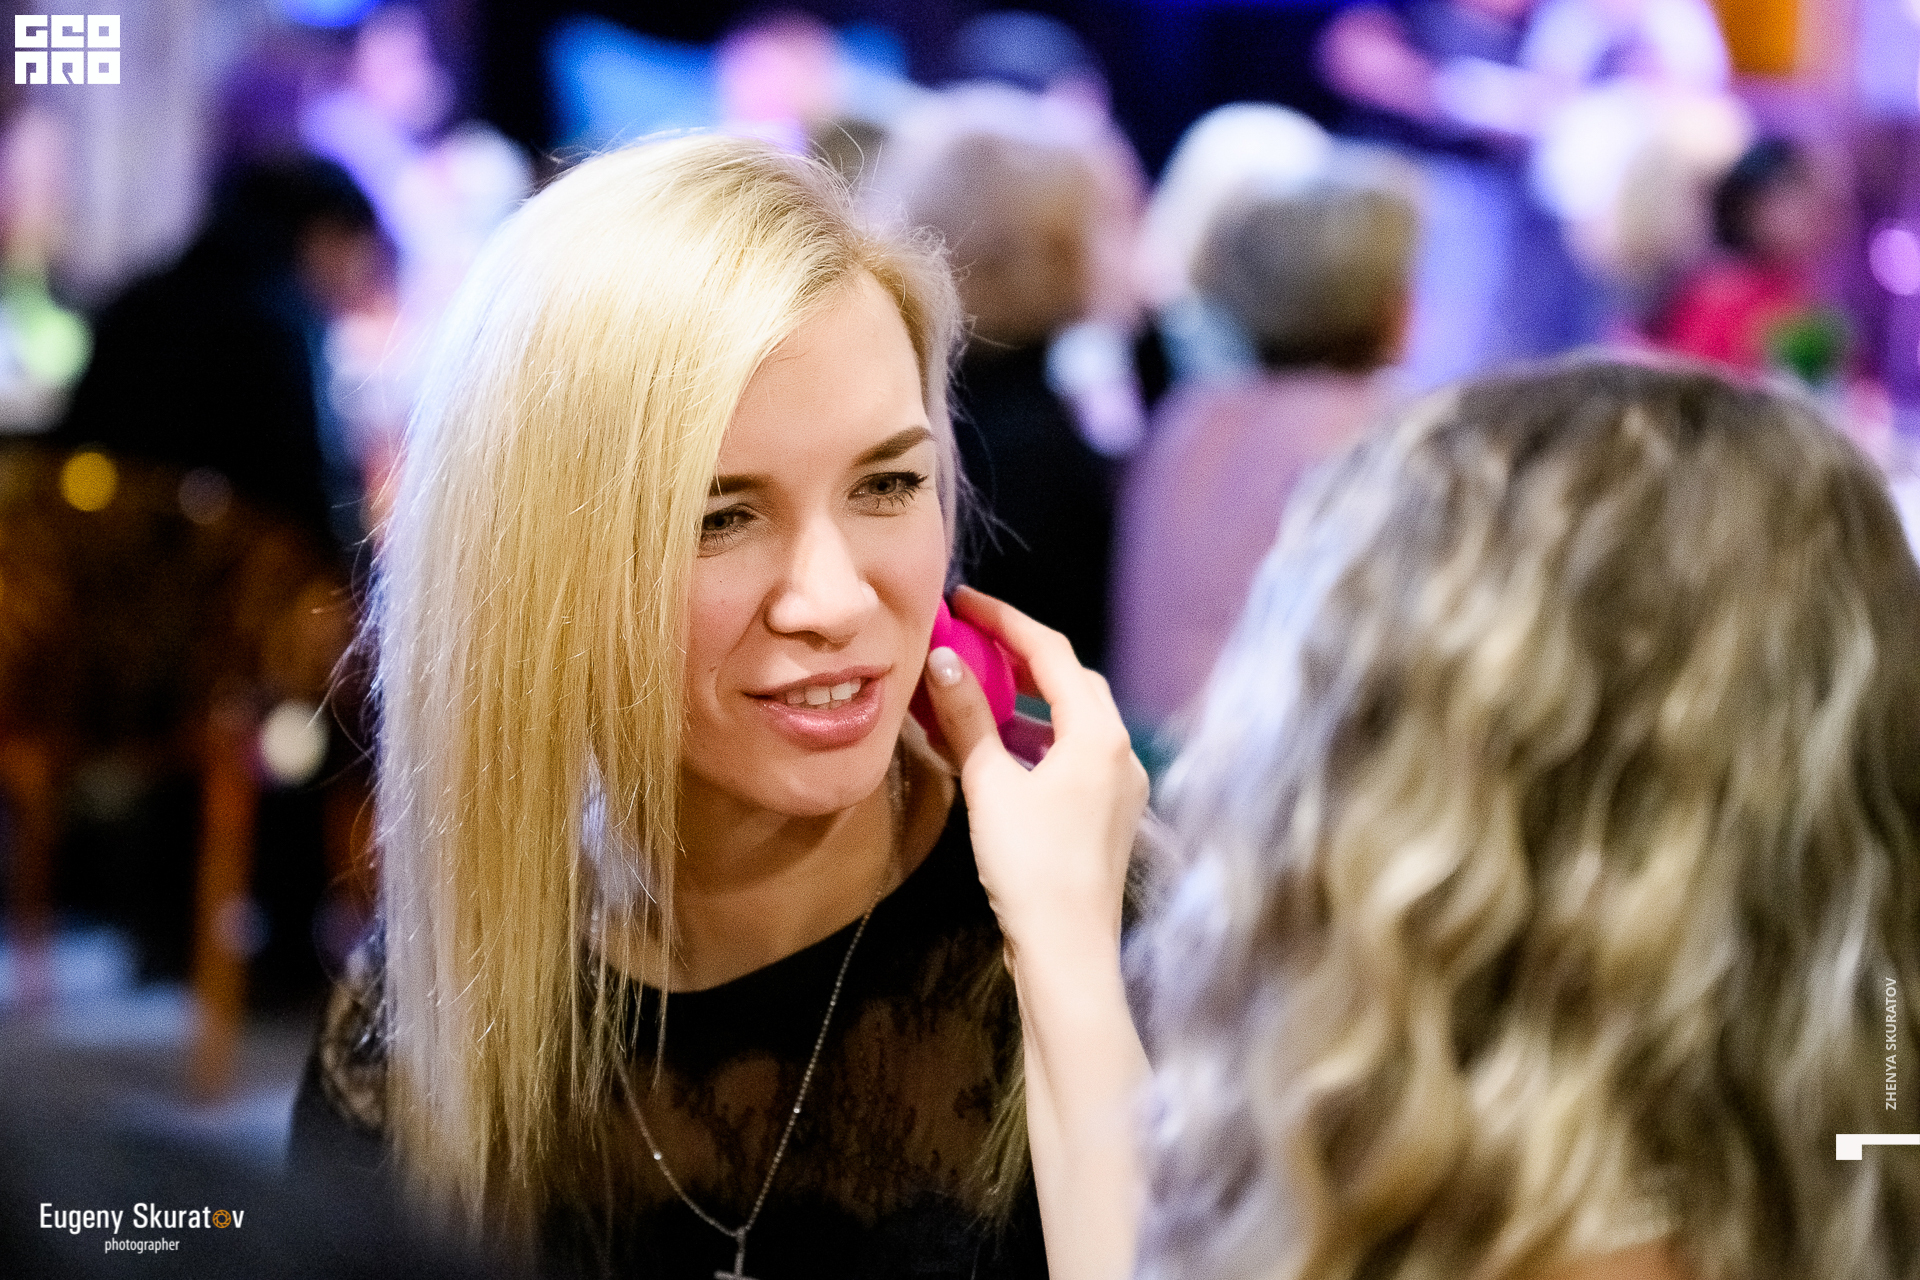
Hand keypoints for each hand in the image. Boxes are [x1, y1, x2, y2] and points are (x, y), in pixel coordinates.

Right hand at [919, 586, 1147, 969]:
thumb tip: (944, 660)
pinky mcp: (1111, 814)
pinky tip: (1005, 749)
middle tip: (973, 641)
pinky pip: (1077, 753)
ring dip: (1031, 699)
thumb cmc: (1030, 865)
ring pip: (1077, 719)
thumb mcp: (991, 785)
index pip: (1052, 652)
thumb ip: (968, 718)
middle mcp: (1122, 750)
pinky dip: (1041, 737)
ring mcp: (1123, 784)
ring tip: (981, 691)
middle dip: (1022, 655)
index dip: (1006, 620)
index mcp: (1099, 733)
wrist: (1068, 950)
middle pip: (1073, 680)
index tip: (965, 601)